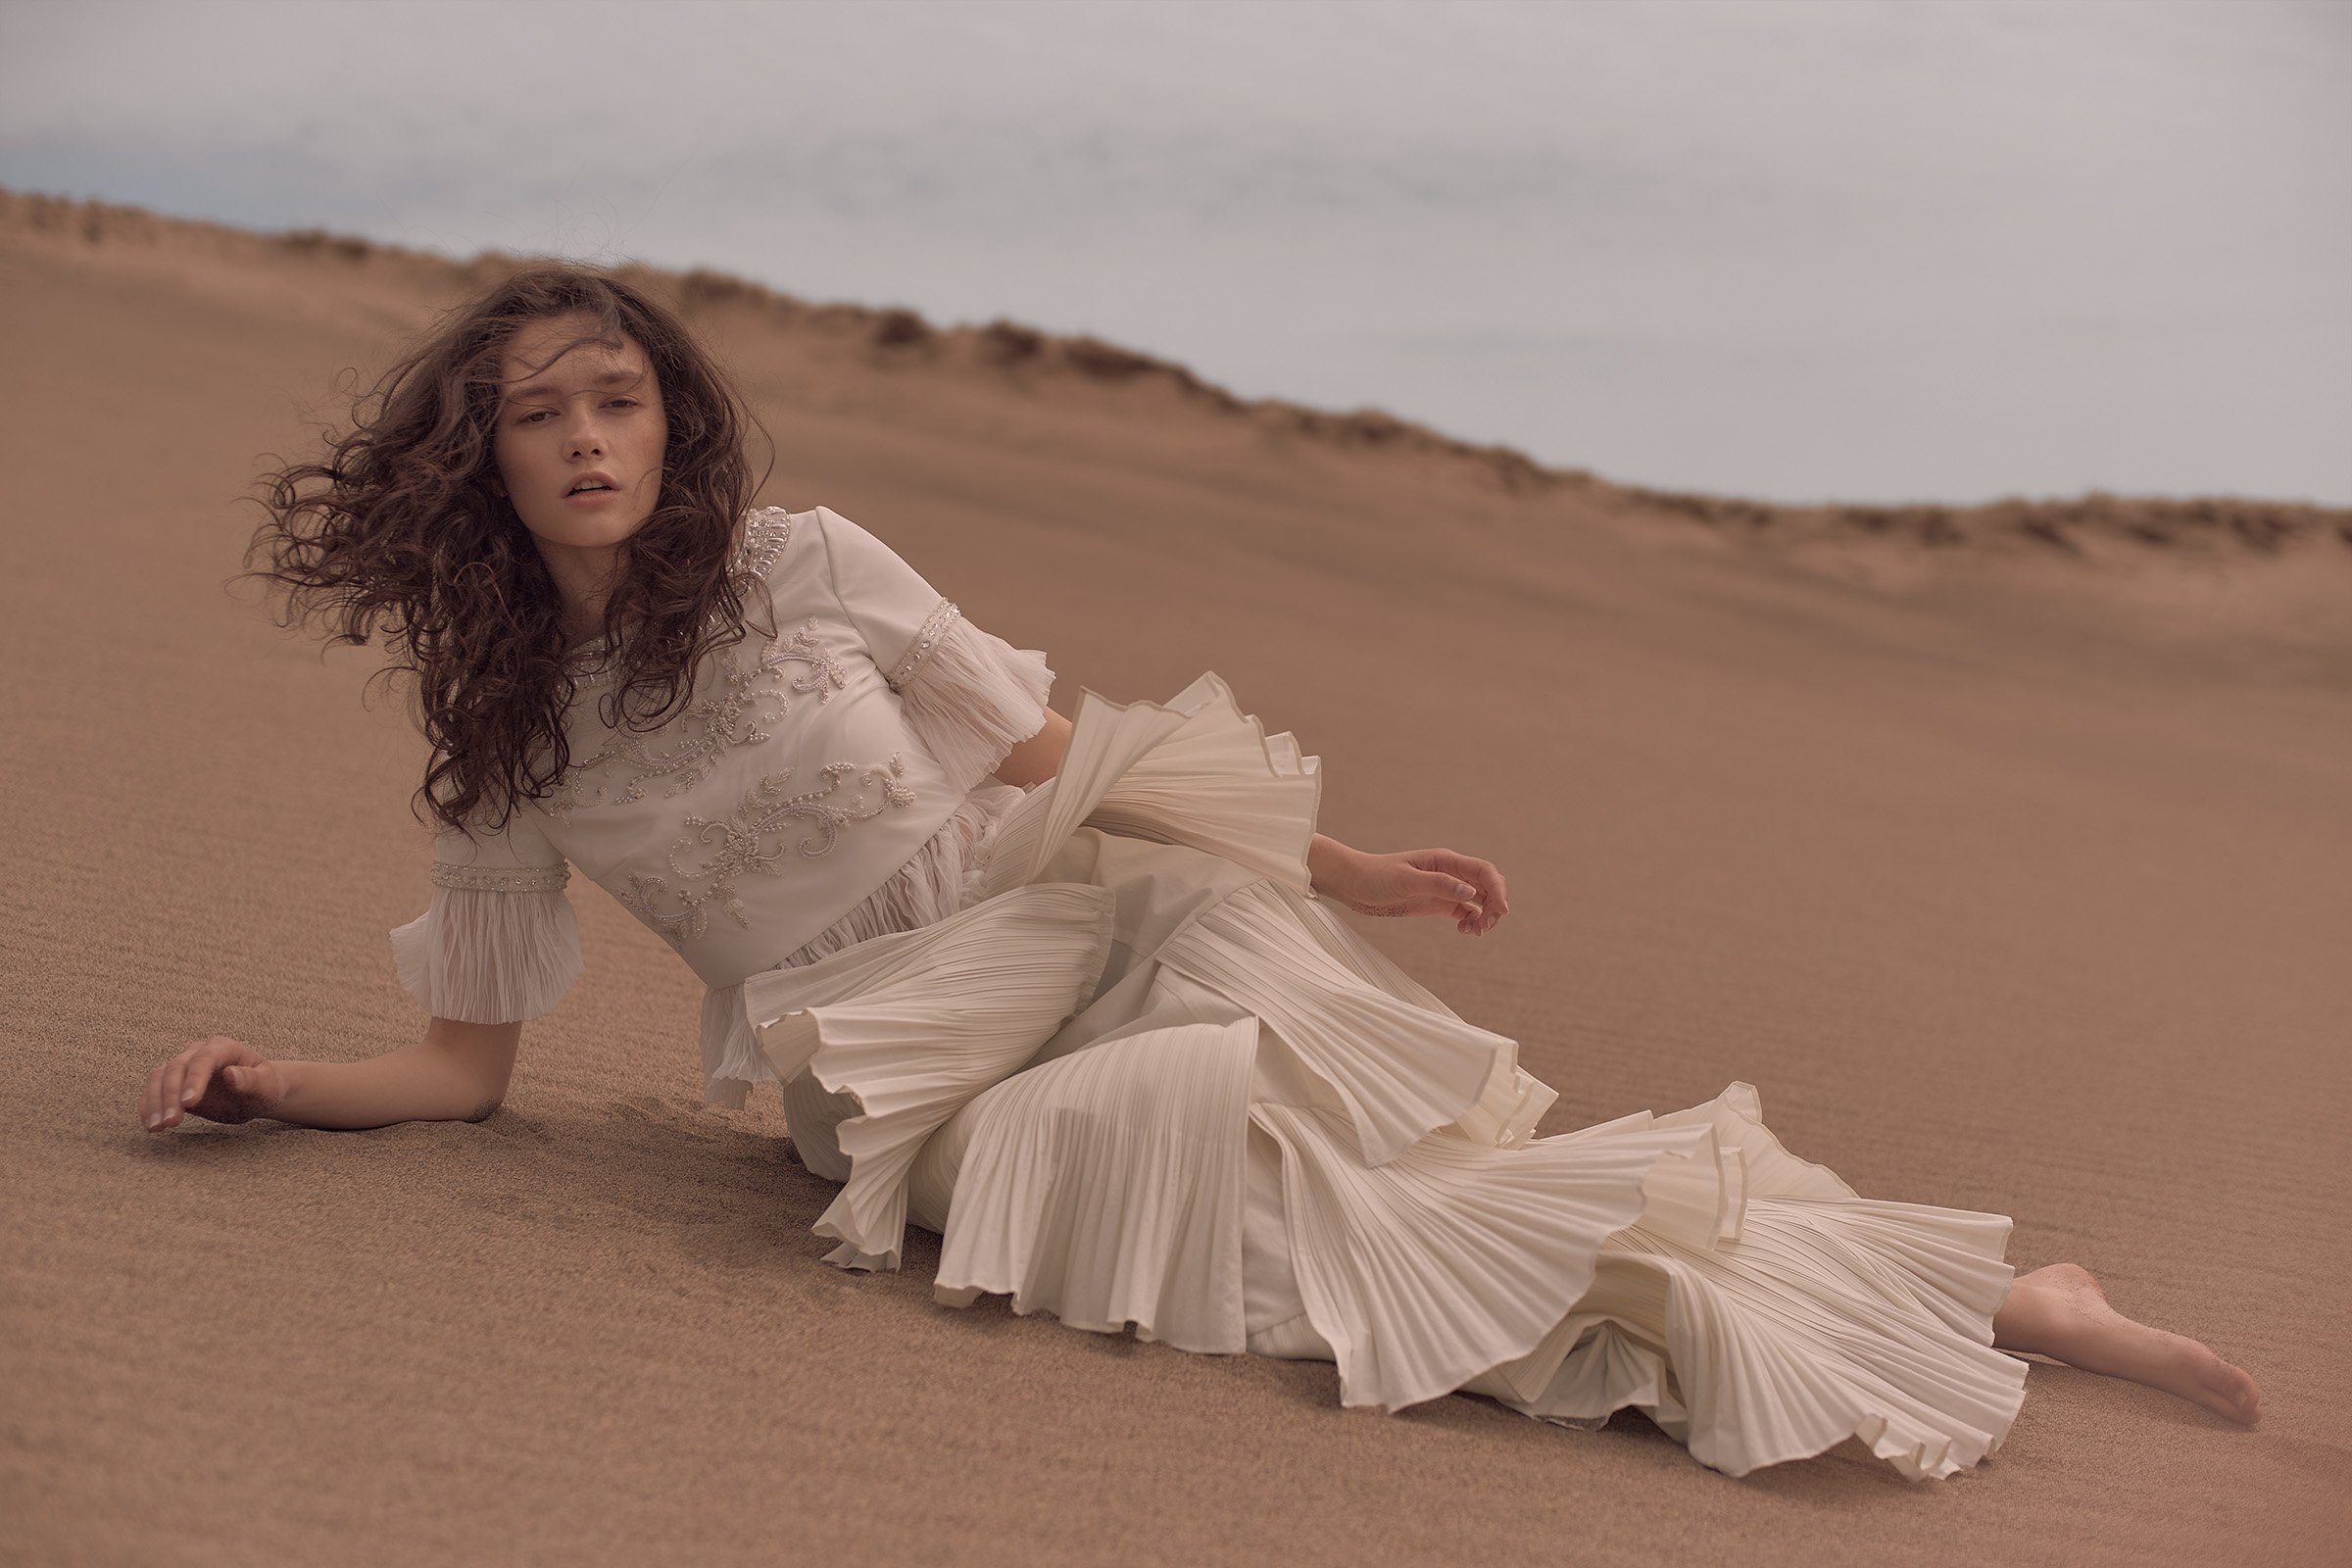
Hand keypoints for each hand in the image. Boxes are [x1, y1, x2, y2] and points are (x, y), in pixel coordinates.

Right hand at [142, 1035, 286, 1131]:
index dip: (194, 1079)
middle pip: (176, 1068)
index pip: (204, 1059)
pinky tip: (151, 1124)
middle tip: (171, 1122)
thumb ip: (252, 1080)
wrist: (256, 1093)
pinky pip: (154, 1090)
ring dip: (155, 1103)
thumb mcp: (266, 1086)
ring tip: (157, 1127)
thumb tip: (231, 1074)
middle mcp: (199, 1052)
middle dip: (170, 1096)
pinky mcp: (174, 1082)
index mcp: (224, 1047)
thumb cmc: (265, 1087)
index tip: (189, 1103)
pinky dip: (149, 1106)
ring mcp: (184, 1065)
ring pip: (159, 1078)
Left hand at [1312, 841, 1509, 934]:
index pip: (1483, 871)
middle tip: (1485, 927)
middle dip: (1494, 905)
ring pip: (1479, 900)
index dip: (1498, 889)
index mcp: (1445, 861)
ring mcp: (1443, 889)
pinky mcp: (1436, 904)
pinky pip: (1464, 911)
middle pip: (1487, 886)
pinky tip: (1465, 932)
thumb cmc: (1376, 876)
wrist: (1353, 884)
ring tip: (1476, 932)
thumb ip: (1438, 885)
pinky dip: (1471, 922)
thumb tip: (1471, 891)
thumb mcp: (1406, 880)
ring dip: (1484, 916)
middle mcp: (1449, 873)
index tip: (1502, 911)